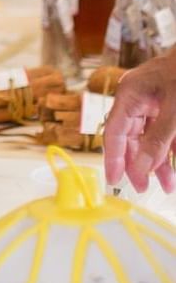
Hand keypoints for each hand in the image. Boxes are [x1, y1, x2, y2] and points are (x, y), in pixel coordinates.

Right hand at [102, 51, 175, 192]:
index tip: (114, 180)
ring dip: (158, 161)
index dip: (113, 157)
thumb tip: (140, 168)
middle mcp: (136, 98)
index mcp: (130, 95)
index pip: (114, 132)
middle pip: (130, 136)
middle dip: (138, 163)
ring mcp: (151, 100)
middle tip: (144, 188)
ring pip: (148, 136)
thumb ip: (157, 140)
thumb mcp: (174, 111)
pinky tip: (174, 166)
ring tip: (169, 185)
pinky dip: (168, 149)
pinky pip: (162, 131)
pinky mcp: (165, 103)